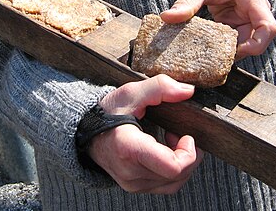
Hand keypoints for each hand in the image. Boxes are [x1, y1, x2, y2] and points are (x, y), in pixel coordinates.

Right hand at [89, 74, 204, 193]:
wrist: (86, 132)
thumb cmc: (108, 112)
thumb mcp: (131, 93)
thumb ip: (160, 87)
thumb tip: (188, 91)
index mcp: (129, 148)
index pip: (172, 167)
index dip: (189, 153)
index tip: (185, 135)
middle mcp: (130, 172)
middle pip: (178, 175)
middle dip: (188, 154)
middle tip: (178, 134)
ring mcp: (132, 183)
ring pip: (175, 183)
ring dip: (182, 163)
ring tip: (172, 142)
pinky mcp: (135, 187)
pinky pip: (166, 185)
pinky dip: (174, 171)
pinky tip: (167, 152)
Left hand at [161, 0, 275, 58]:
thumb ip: (188, 1)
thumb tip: (167, 17)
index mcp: (254, 1)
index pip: (268, 28)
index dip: (256, 45)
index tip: (234, 50)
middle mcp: (256, 14)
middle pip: (259, 42)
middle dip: (240, 52)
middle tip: (216, 58)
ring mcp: (248, 23)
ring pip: (247, 46)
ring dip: (231, 53)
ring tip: (210, 57)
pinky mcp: (239, 28)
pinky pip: (236, 44)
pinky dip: (224, 50)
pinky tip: (209, 52)